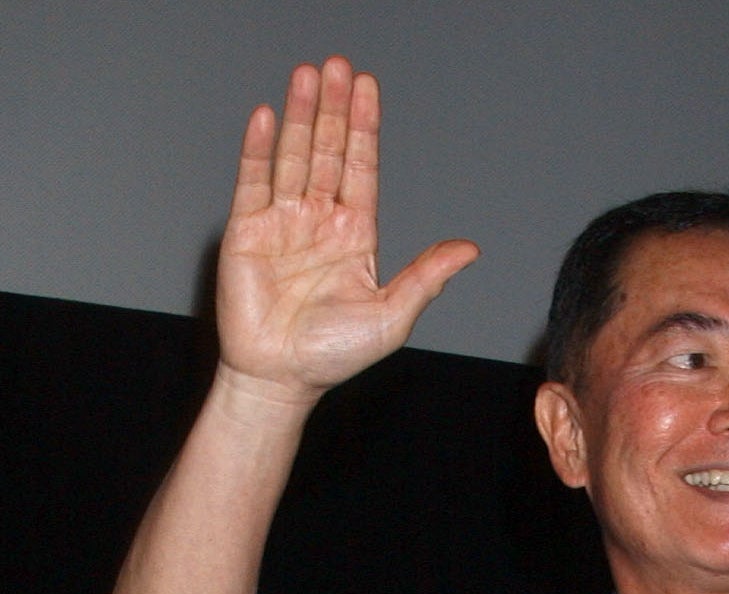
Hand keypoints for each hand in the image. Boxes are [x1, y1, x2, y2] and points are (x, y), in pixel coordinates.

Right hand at [216, 56, 477, 405]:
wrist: (281, 378)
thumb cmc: (335, 355)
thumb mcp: (393, 315)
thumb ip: (427, 277)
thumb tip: (469, 249)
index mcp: (355, 237)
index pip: (362, 169)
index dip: (365, 128)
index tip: (367, 87)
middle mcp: (319, 222)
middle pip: (328, 152)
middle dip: (333, 109)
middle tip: (337, 65)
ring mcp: (282, 223)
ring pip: (293, 157)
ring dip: (299, 116)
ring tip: (307, 75)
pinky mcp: (246, 232)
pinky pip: (252, 181)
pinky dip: (257, 148)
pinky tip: (265, 115)